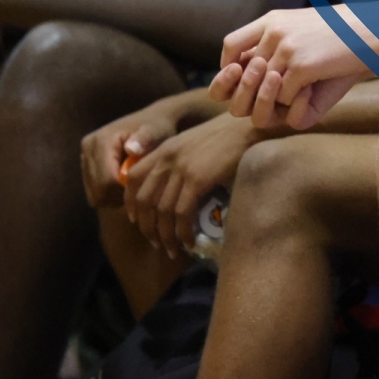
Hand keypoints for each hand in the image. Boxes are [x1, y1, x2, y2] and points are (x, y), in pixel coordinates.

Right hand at [80, 95, 197, 208]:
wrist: (151, 120)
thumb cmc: (156, 127)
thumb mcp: (155, 131)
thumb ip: (145, 139)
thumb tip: (131, 148)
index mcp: (101, 141)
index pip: (106, 181)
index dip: (124, 191)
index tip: (141, 187)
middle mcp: (88, 148)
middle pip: (98, 190)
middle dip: (118, 196)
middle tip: (137, 190)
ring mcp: (84, 157)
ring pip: (94, 194)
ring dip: (113, 197)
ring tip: (132, 187)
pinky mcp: (86, 164)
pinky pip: (94, 192)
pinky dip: (108, 194)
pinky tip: (124, 186)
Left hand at [121, 114, 260, 258]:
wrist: (247, 128)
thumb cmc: (227, 137)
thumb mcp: (193, 145)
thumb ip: (179, 163)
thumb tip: (174, 192)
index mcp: (164, 149)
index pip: (133, 177)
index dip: (131, 202)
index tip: (137, 220)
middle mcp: (167, 158)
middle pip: (144, 199)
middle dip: (147, 227)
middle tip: (156, 243)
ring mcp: (181, 169)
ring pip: (162, 211)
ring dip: (165, 236)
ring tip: (172, 250)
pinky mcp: (197, 179)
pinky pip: (182, 213)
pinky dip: (182, 232)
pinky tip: (188, 241)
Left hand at [209, 7, 364, 130]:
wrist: (370, 33)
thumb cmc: (339, 33)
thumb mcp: (300, 25)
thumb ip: (273, 39)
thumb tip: (248, 64)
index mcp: (272, 20)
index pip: (231, 44)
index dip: (230, 66)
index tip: (241, 78)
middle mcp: (274, 32)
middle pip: (246, 72)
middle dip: (256, 90)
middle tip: (274, 95)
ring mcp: (286, 49)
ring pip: (265, 87)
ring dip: (280, 95)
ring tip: (299, 89)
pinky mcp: (300, 66)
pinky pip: (284, 95)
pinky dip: (296, 99)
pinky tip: (313, 88)